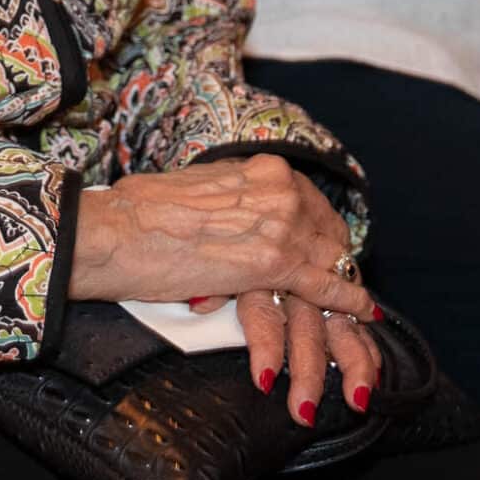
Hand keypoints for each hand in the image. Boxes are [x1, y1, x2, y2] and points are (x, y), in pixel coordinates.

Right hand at [70, 156, 379, 424]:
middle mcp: (279, 188)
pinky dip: (348, 300)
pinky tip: (364, 311)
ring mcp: (280, 222)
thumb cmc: (139, 212)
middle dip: (337, 258)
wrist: (116, 231)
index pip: (310, 203)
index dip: (321, 232)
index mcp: (261, 168)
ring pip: (332, 257)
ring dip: (344, 284)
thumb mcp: (196, 192)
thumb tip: (228, 217)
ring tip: (357, 303)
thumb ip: (227, 202)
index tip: (326, 249)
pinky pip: (327, 285)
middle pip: (329, 229)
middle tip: (343, 280)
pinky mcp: (274, 262)